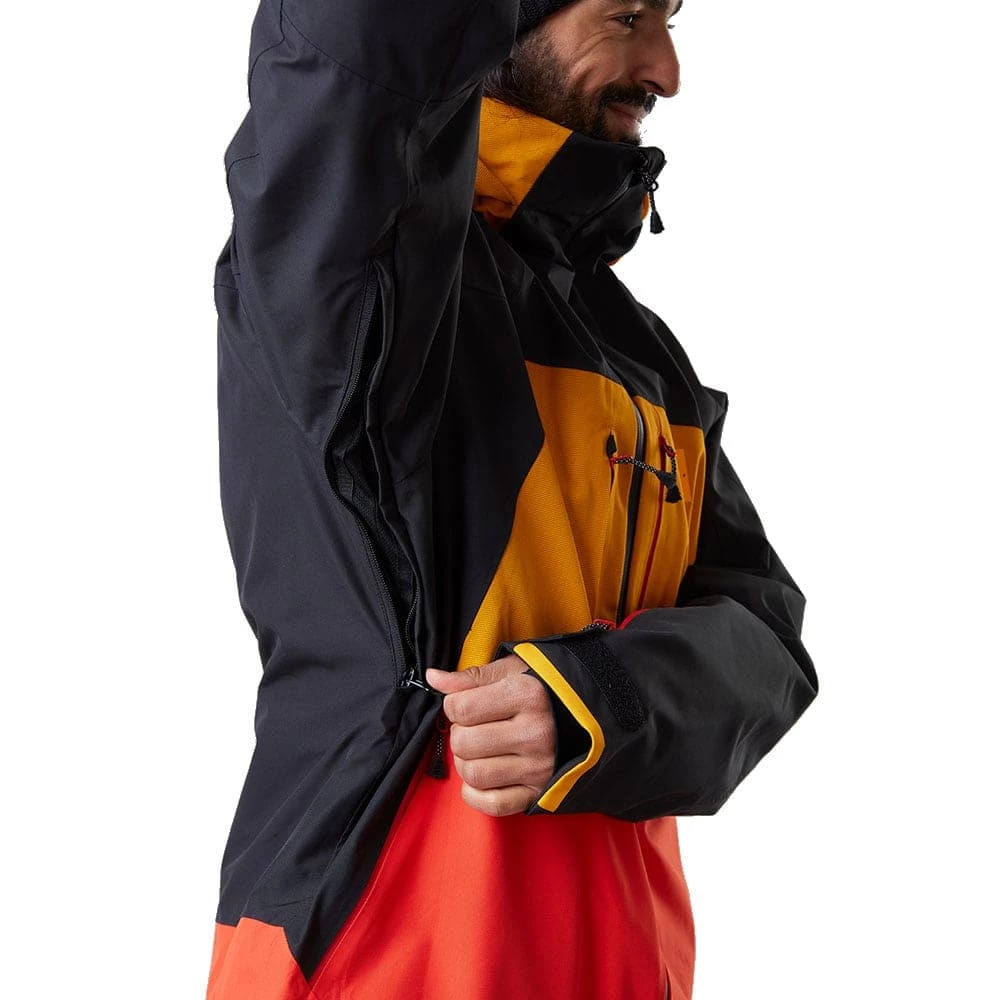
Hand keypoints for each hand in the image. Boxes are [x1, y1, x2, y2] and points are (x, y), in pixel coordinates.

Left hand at [425, 655, 555, 816]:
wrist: (586, 716)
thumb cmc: (541, 689)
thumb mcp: (511, 671)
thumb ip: (470, 677)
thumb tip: (433, 678)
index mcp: (528, 695)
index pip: (459, 708)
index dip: (454, 706)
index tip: (468, 704)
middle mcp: (536, 733)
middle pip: (462, 743)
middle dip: (460, 734)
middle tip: (476, 727)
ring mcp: (539, 766)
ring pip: (473, 774)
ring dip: (466, 763)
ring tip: (481, 749)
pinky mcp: (539, 792)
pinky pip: (493, 804)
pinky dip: (476, 794)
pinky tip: (482, 777)